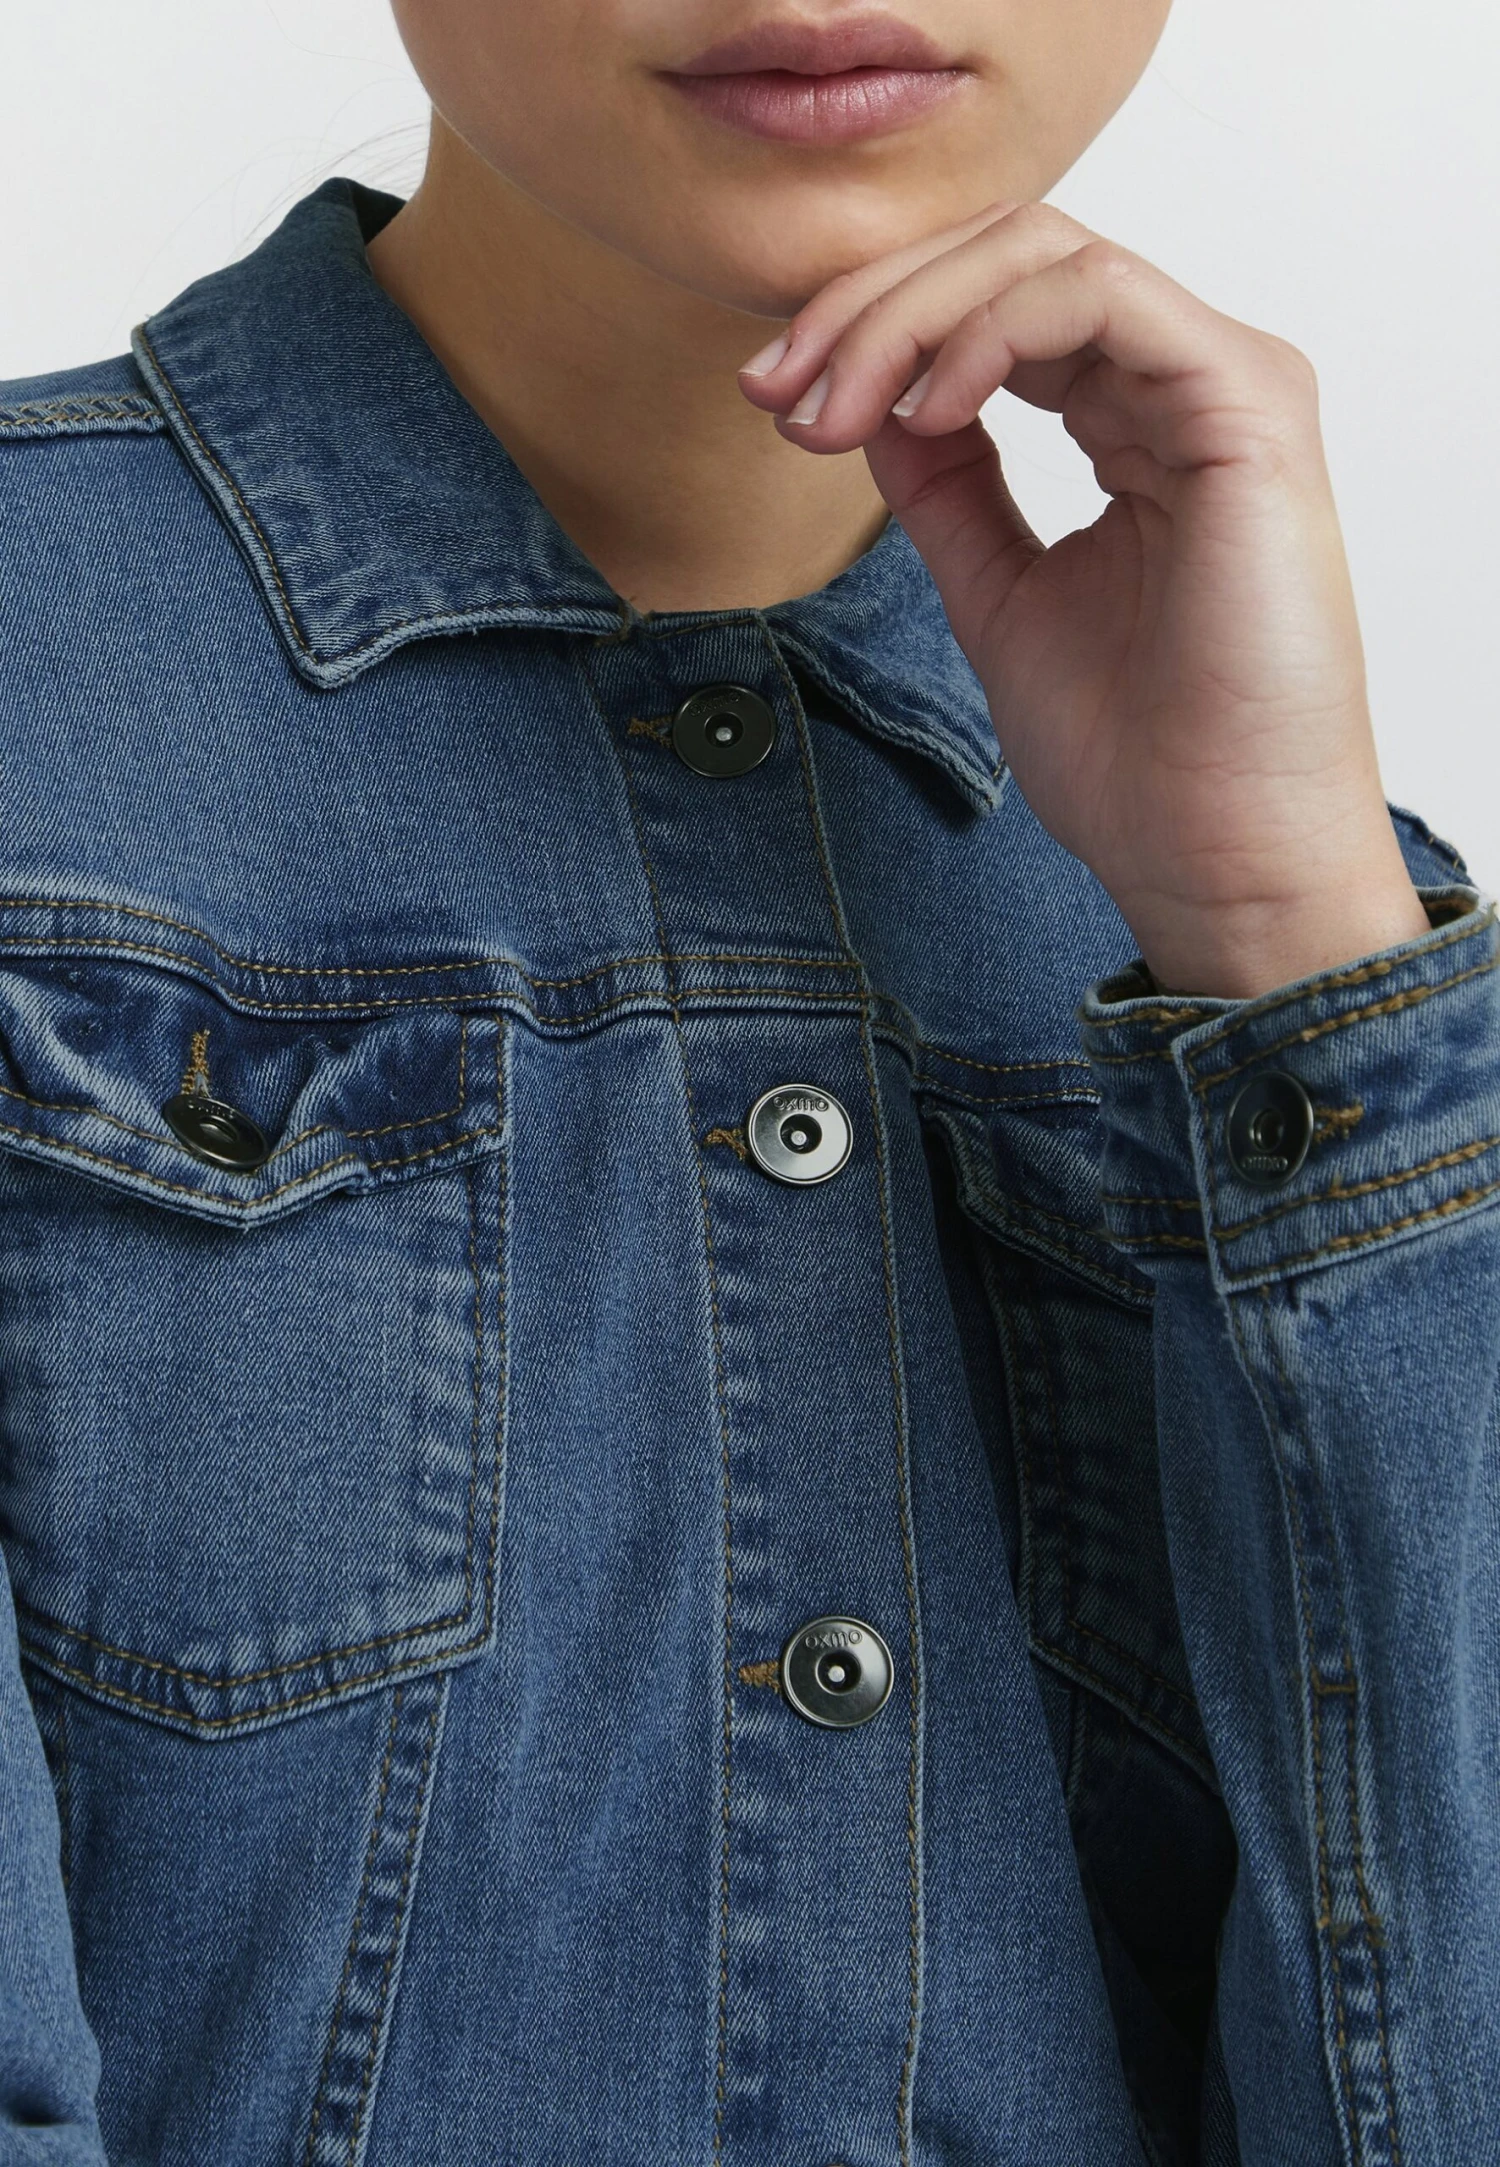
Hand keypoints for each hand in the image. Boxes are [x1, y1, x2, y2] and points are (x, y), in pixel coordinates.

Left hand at [737, 200, 1430, 996]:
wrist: (1212, 854)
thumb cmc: (1134, 757)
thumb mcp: (996, 592)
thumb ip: (947, 488)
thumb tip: (866, 400)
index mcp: (1138, 422)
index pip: (996, 306)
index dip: (872, 330)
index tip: (772, 403)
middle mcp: (1185, 385)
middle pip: (1010, 255)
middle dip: (870, 307)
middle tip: (776, 389)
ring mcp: (1223, 386)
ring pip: (1045, 254)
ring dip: (908, 316)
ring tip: (832, 408)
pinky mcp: (1249, 404)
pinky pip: (1099, 298)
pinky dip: (989, 332)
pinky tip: (923, 410)